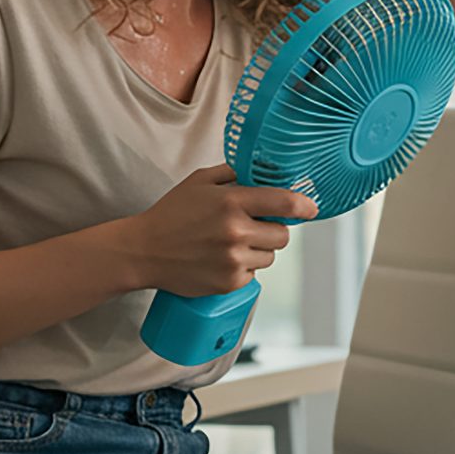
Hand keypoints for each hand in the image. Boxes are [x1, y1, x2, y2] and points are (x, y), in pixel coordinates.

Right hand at [123, 165, 318, 296]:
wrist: (143, 251)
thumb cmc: (171, 214)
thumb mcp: (200, 182)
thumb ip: (234, 173)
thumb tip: (265, 171)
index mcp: (231, 202)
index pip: (284, 202)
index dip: (304, 205)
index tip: (311, 208)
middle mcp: (236, 231)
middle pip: (283, 234)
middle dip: (274, 229)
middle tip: (253, 226)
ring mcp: (233, 260)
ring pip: (270, 256)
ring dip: (259, 250)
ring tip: (231, 244)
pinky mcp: (229, 282)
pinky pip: (254, 275)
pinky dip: (244, 268)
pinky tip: (221, 259)